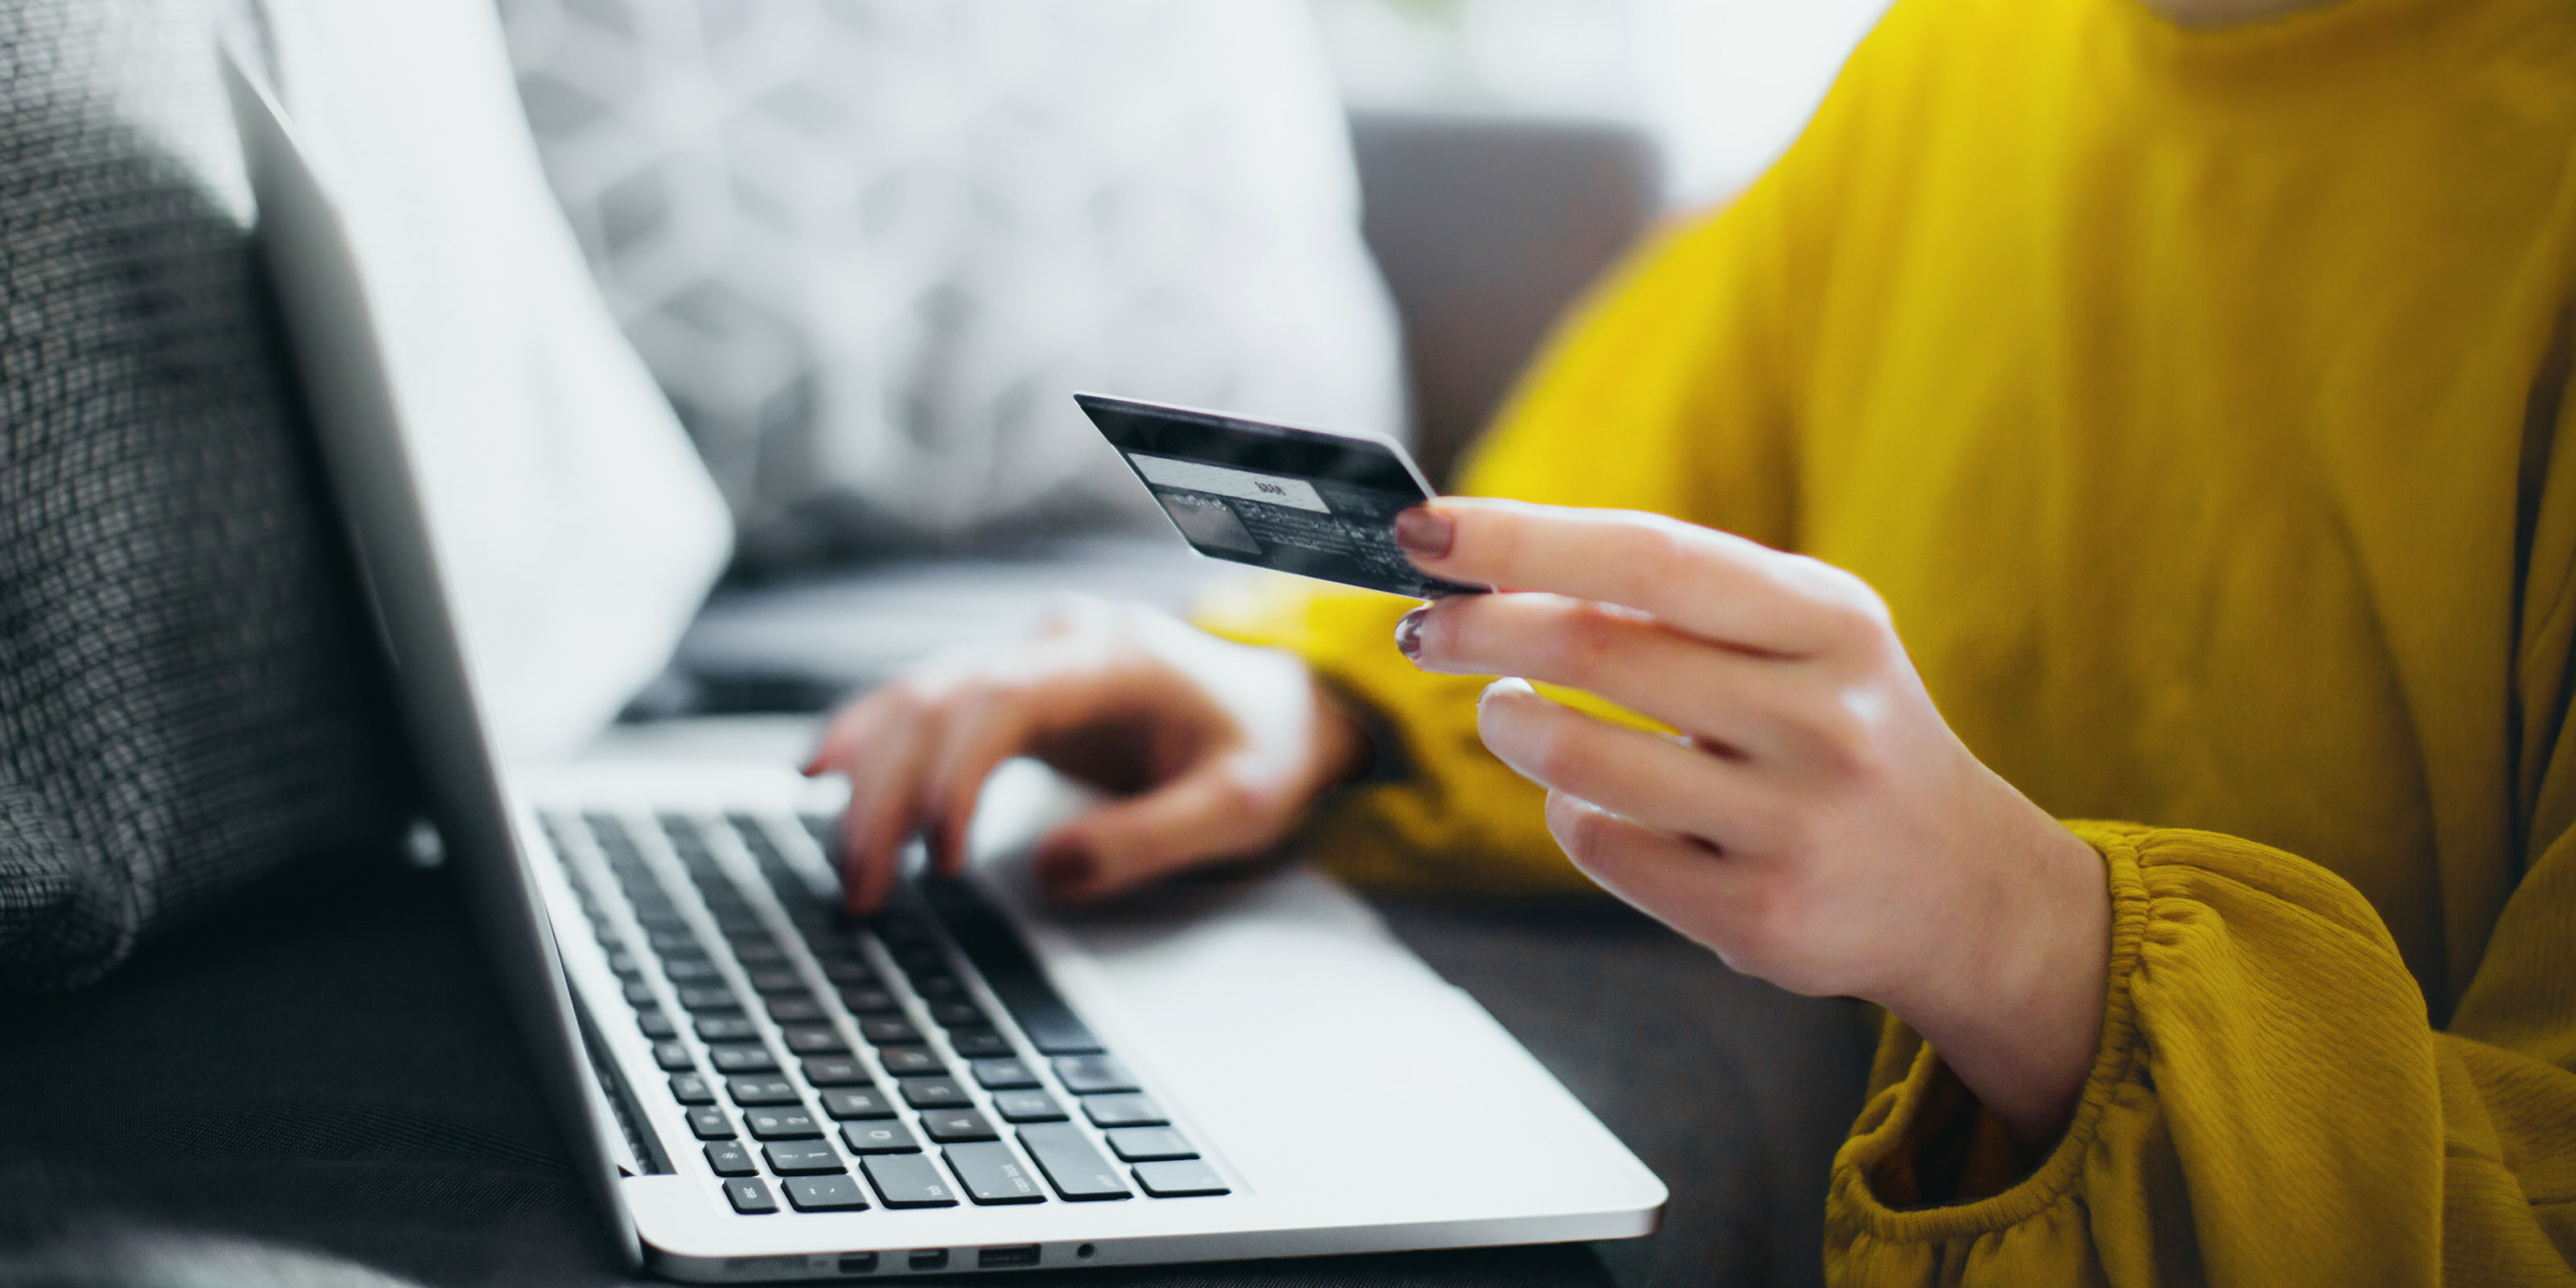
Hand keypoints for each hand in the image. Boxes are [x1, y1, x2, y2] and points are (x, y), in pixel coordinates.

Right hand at [803, 599, 1367, 912]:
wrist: (1282, 709)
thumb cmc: (1262, 752)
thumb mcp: (1237, 806)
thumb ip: (1151, 838)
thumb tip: (1048, 871)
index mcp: (1110, 657)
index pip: (1000, 699)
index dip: (954, 774)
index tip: (937, 859)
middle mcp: (1055, 642)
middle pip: (936, 699)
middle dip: (887, 795)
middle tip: (863, 889)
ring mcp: (1027, 658)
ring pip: (914, 699)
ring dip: (868, 780)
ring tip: (847, 867)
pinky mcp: (1011, 689)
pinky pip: (923, 709)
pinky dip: (872, 745)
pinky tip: (823, 778)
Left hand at [1391, 500, 2109, 1147]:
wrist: (1959, 886)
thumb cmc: (1839, 730)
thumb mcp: (1805, 638)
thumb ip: (1680, 600)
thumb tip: (1500, 565)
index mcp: (1832, 620)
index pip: (1650, 555)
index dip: (1523, 538)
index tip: (1425, 529)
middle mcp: (1825, 717)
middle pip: (1597, 648)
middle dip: (1481, 630)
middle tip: (1428, 629)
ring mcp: (1795, 823)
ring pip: (1579, 757)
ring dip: (1510, 724)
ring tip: (1506, 711)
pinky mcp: (1759, 914)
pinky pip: (1602, 844)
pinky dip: (1567, 811)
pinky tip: (1588, 796)